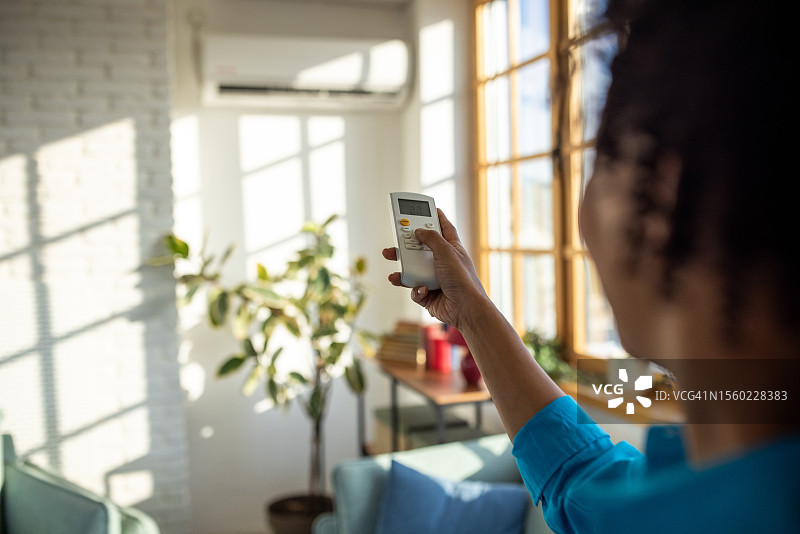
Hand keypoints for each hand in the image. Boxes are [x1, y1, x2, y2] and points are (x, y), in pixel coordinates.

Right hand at [382, 209, 488, 329]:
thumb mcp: (446, 251)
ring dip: (403, 272)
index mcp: (452, 249)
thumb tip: (418, 231)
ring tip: (394, 273)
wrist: (465, 308)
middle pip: (421, 250)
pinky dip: (416, 290)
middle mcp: (443, 262)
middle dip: (406, 247)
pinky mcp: (429, 294)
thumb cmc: (462, 279)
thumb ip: (431, 238)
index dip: (436, 218)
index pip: (444, 229)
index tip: (428, 209)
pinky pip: (415, 290)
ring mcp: (436, 279)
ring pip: (413, 271)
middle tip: (394, 243)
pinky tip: (422, 290)